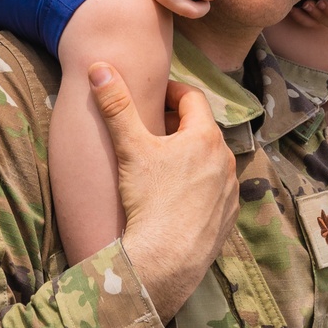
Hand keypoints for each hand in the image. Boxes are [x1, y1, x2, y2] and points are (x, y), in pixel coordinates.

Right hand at [89, 63, 238, 322]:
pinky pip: (214, 191)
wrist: (164, 261)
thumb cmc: (148, 201)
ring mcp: (229, 191)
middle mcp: (225, 160)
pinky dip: (198, 185)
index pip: (192, 99)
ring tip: (163, 164)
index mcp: (205, 137)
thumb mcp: (129, 148)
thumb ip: (115, 105)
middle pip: (202, 130)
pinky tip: (176, 196)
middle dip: (178, 125)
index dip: (172, 93)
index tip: (154, 96)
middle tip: (152, 129)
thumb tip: (99, 67)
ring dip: (190, 156)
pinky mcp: (228, 217)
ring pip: (210, 161)